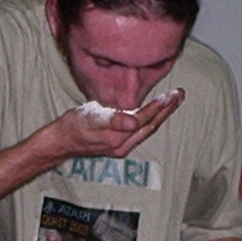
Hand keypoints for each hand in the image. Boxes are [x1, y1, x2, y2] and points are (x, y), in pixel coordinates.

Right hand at [47, 90, 184, 160]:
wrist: (61, 141)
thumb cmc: (73, 126)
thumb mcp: (90, 117)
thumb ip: (113, 119)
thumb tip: (135, 122)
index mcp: (119, 136)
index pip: (145, 118)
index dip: (159, 106)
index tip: (172, 94)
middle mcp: (124, 144)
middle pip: (151, 125)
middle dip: (167, 109)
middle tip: (179, 94)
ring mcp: (122, 147)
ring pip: (147, 129)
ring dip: (161, 115)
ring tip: (173, 101)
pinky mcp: (118, 145)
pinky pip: (140, 132)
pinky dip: (150, 120)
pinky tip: (154, 113)